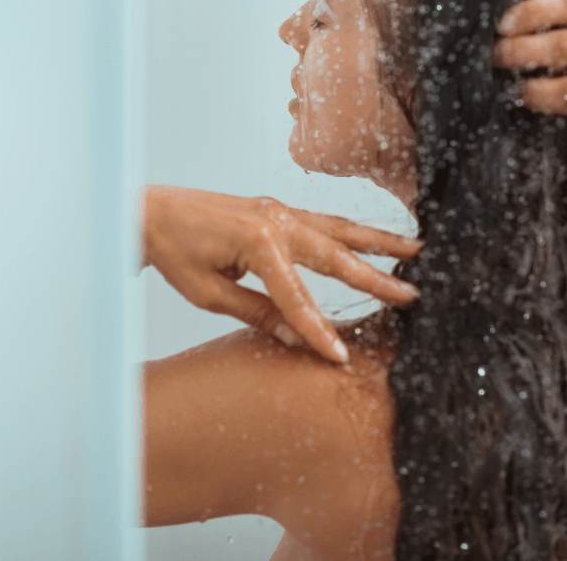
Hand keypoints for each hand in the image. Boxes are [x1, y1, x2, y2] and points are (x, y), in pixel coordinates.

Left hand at [141, 184, 421, 363]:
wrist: (149, 212)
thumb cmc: (173, 252)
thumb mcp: (210, 294)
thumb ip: (258, 312)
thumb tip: (298, 340)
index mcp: (259, 241)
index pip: (299, 296)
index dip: (320, 330)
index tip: (343, 357)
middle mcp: (275, 220)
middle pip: (334, 254)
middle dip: (375, 276)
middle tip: (414, 294)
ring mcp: (277, 209)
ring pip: (337, 228)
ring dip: (377, 241)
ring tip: (416, 249)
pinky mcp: (274, 208)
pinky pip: (320, 219)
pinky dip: (350, 229)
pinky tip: (370, 238)